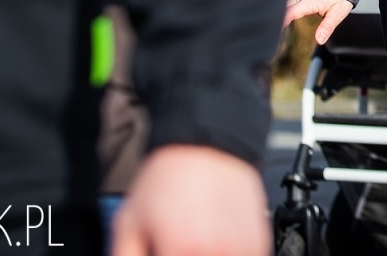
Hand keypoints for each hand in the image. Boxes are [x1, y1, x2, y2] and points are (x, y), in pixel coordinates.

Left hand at [111, 145, 268, 255]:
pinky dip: (227, 254)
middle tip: (173, 246)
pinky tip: (213, 240)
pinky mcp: (257, 242)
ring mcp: (241, 249)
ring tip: (194, 242)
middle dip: (178, 255)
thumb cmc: (169, 176)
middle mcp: (215, 252)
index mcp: (181, 252)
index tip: (159, 251)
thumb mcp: (129, 220)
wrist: (208, 142)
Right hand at [284, 0, 353, 44]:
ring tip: (277, 25)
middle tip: (275, 31)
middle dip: (278, 17)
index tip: (277, 29)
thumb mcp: (338, 12)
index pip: (291, 11)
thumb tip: (320, 40)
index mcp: (309, 1)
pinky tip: (283, 15)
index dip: (282, 20)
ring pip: (283, 2)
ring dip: (280, 11)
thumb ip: (328, 27)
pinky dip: (283, 7)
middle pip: (284, 7)